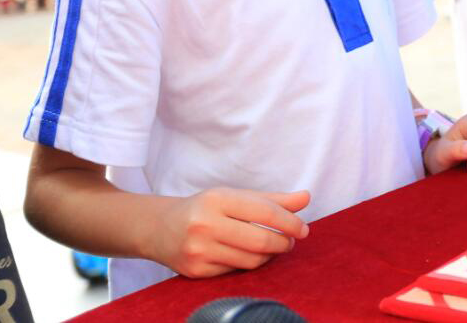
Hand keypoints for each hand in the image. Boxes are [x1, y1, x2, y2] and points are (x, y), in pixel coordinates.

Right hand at [149, 187, 309, 277]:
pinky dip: (249, 263)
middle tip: (291, 241)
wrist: (160, 228)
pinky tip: (251, 255)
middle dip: (284, 242)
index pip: (265, 212)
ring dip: (270, 255)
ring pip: (251, 260)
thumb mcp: (235, 197)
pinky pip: (235, 271)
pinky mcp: (195, 271)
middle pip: (260, 240)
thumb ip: (272, 199)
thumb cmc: (206, 208)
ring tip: (274, 247)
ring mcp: (199, 250)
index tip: (303, 229)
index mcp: (218, 199)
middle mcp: (205, 224)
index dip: (290, 222)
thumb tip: (306, 198)